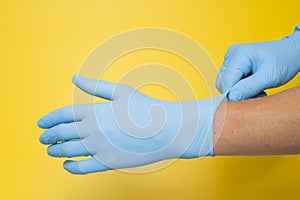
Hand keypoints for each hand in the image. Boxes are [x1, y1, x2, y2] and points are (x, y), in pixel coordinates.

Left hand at [38, 75, 224, 173]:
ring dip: (56, 151)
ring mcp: (100, 148)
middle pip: (61, 134)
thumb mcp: (120, 91)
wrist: (168, 129)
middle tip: (43, 138)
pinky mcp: (109, 163)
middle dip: (48, 136)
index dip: (48, 119)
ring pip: (68, 151)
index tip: (41, 124)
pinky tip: (67, 165)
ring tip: (51, 151)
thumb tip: (75, 77)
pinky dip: (71, 167)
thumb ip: (95, 86)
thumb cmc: (146, 108)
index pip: (62, 115)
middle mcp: (93, 130)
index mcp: (95, 111)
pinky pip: (83, 168)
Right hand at [216, 26, 299, 100]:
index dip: (233, 95)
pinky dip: (240, 88)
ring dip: (239, 92)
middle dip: (237, 93)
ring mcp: (231, 58)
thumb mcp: (269, 77)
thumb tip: (231, 97)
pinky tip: (253, 86)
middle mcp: (232, 54)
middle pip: (223, 82)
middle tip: (256, 95)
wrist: (290, 52)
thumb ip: (248, 87)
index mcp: (239, 54)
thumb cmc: (283, 60)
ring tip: (257, 90)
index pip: (226, 81)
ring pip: (226, 84)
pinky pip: (230, 81)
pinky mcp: (233, 64)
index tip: (247, 102)